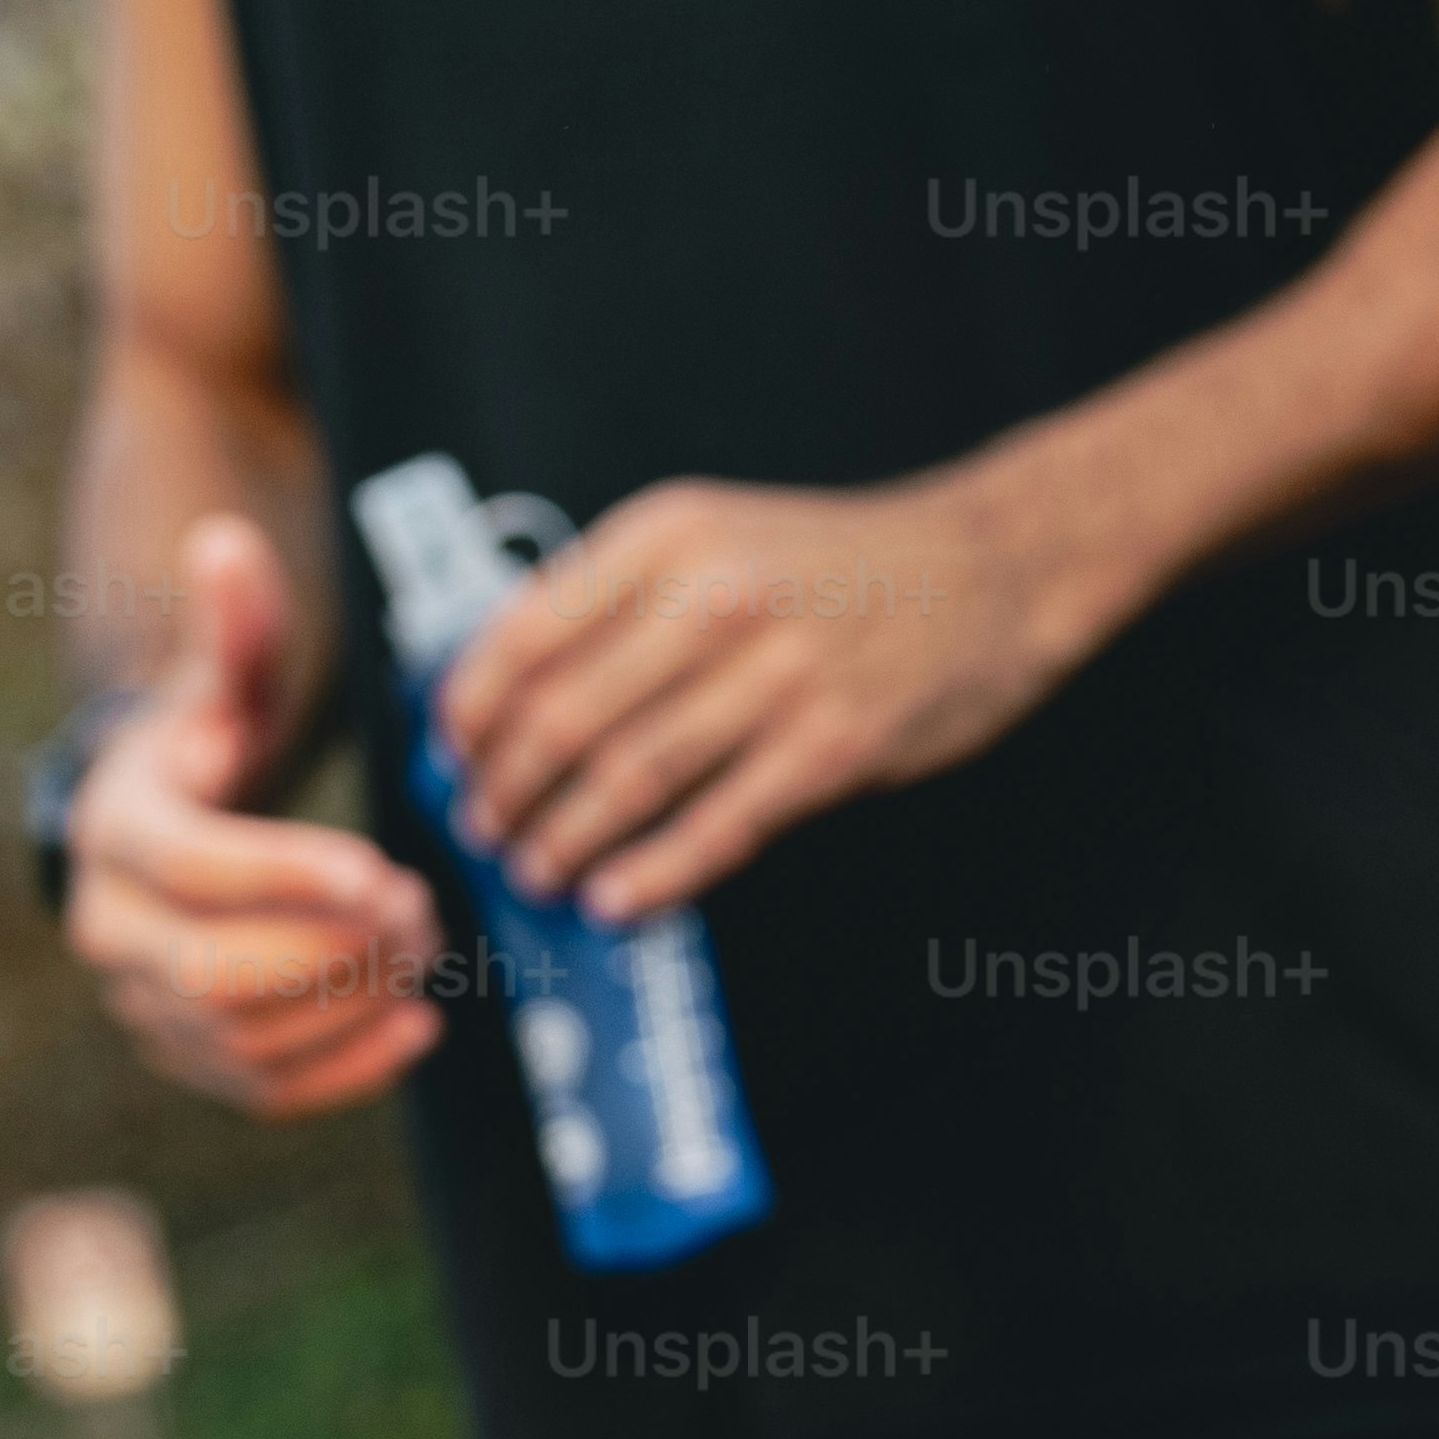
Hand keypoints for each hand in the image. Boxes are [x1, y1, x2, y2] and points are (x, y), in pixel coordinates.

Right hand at [73, 517, 452, 1116]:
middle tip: (423, 910)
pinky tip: (418, 1025)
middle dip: (332, 951)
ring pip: (244, 1039)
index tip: (383, 872)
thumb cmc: (204, 746)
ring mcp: (142, 1006)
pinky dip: (346, 1070)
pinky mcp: (188, 1057)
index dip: (289, 877)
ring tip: (428, 950)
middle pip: (217, 973)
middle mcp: (110, 930)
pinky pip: (263, 1089)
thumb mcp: (219, 679)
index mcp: (115, 831)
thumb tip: (228, 542)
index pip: (196, 871)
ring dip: (350, 1005)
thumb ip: (236, 624)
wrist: (156, 839)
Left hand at [432, 462, 1124, 919]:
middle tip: (485, 829)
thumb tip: (510, 695)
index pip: (525, 633)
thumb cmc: (836, 565)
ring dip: (565, 840)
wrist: (987, 567)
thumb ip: (622, 599)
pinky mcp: (832, 745)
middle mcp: (716, 596)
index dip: (470, 712)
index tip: (452, 756)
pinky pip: (718, 826)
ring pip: (629, 778)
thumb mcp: (716, 537)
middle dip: (505, 790)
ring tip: (537, 873)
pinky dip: (653, 875)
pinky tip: (615, 901)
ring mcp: (779, 673)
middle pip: (564, 717)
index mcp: (668, 537)